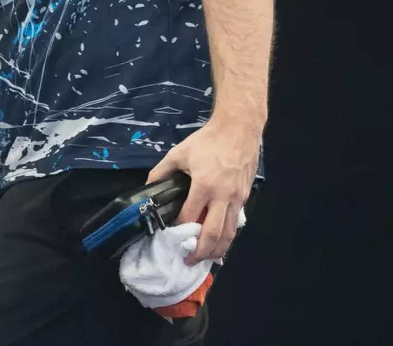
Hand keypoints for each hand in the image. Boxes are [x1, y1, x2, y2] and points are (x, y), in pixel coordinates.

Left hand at [145, 118, 259, 264]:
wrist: (238, 130)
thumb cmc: (208, 141)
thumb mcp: (179, 153)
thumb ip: (162, 171)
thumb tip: (148, 186)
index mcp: (204, 186)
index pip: (190, 216)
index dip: (179, 229)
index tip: (169, 236)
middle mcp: (222, 196)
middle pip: (214, 233)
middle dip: (201, 251)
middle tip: (189, 261)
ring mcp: (236, 198)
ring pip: (229, 233)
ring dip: (217, 250)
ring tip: (205, 259)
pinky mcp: (244, 197)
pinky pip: (235, 223)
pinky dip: (227, 237)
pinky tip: (218, 242)